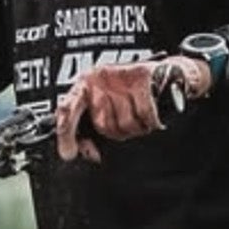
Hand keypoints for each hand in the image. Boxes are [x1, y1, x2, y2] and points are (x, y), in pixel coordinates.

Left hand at [55, 55, 211, 159]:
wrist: (162, 76)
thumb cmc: (128, 96)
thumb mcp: (105, 113)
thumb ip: (90, 134)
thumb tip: (89, 153)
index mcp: (84, 86)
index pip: (66, 108)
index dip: (65, 132)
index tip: (68, 153)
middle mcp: (99, 79)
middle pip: (102, 124)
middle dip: (114, 130)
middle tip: (121, 122)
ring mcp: (120, 77)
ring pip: (124, 122)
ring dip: (134, 126)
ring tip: (136, 112)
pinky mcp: (142, 76)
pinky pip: (144, 113)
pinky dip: (150, 120)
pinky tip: (149, 113)